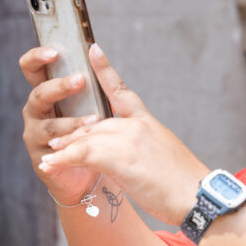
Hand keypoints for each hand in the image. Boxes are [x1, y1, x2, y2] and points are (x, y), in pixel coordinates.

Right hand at [19, 46, 101, 204]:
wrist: (87, 171)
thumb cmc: (90, 131)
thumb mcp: (94, 103)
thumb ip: (93, 83)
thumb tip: (98, 52)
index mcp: (46, 92)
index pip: (32, 69)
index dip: (37, 57)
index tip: (55, 51)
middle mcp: (36, 110)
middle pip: (38, 93)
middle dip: (59, 86)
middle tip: (80, 80)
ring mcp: (35, 133)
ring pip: (49, 123)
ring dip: (72, 121)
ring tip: (96, 119)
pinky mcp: (41, 156)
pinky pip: (55, 148)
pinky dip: (72, 144)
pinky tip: (87, 142)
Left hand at [38, 44, 209, 224]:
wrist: (197, 196)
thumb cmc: (183, 183)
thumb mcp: (162, 157)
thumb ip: (141, 148)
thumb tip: (128, 156)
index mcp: (147, 122)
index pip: (122, 91)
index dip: (105, 70)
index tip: (93, 50)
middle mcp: (136, 125)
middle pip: (94, 123)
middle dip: (73, 134)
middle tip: (55, 144)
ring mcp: (128, 138)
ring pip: (85, 137)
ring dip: (64, 149)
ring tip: (48, 158)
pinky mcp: (119, 156)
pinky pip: (81, 154)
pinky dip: (62, 160)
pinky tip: (50, 166)